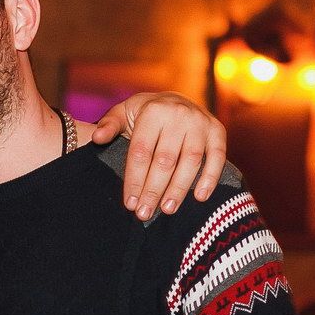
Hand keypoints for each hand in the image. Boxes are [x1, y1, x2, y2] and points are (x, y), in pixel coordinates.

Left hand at [91, 91, 227, 219]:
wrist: (175, 101)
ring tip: (167, 210)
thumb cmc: (145, 113)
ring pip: (190, 161)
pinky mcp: (217, 130)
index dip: (135, 180)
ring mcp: (200, 122)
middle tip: (145, 213)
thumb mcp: (124, 112)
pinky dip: (210, 178)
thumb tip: (97, 138)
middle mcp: (178, 115)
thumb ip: (109, 125)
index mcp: (153, 112)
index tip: (130, 203)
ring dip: (179, 189)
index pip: (141, 152)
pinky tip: (200, 197)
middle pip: (165, 160)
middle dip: (153, 190)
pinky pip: (217, 157)